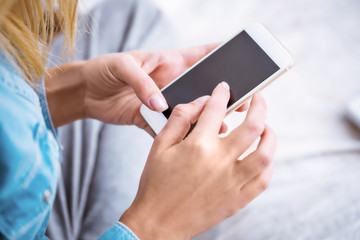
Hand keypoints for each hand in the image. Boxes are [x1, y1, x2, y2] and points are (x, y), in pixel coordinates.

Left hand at [80, 44, 248, 135]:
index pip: (199, 55)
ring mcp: (161, 102)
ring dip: (204, 118)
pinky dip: (179, 136)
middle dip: (220, 94)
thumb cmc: (103, 69)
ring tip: (221, 127)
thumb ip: (141, 82)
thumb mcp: (122, 66)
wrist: (84, 92)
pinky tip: (192, 142)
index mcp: (166, 62)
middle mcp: (169, 83)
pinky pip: (169, 129)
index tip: (240, 56)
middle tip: (239, 102)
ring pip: (189, 111)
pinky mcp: (150, 119)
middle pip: (201, 87)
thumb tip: (160, 103)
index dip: (219, 54)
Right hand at [119, 83, 275, 239]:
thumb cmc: (156, 184)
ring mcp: (232, 182)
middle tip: (259, 99)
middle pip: (252, 126)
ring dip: (270, 135)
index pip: (217, 109)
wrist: (158, 222)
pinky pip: (263, 180)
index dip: (221, 94)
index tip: (224, 89)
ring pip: (265, 153)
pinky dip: (267, 165)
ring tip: (265, 127)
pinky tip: (262, 158)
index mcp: (198, 145)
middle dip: (259, 106)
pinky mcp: (238, 200)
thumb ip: (180, 118)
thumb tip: (201, 102)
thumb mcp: (159, 145)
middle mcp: (220, 161)